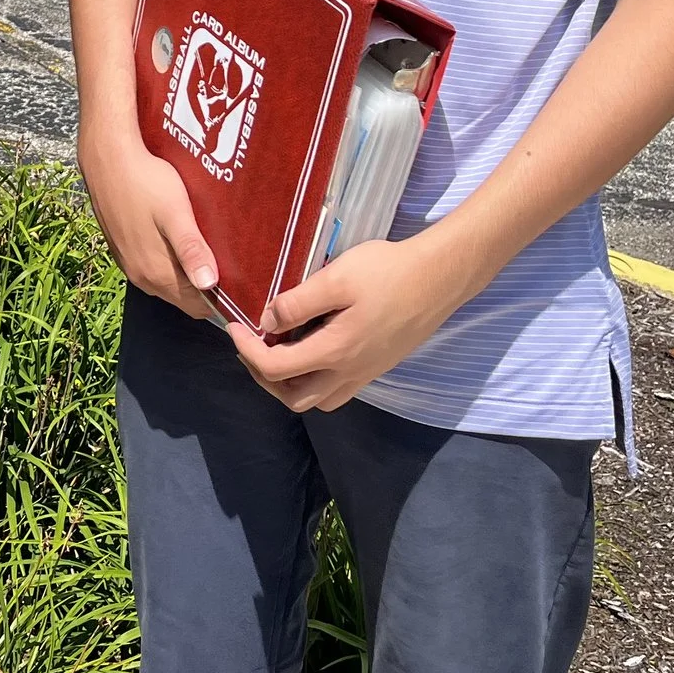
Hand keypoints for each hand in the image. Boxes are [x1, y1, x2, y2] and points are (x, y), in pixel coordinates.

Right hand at [79, 135, 220, 316]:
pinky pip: (152, 268)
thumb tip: (209, 284)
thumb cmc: (145, 181)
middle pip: (183, 297)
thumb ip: (191, 250)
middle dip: (204, 285)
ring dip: (186, 273)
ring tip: (202, 244)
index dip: (219, 297)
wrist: (107, 159)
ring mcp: (129, 264)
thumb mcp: (176, 213)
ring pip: (168, 283)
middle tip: (224, 257)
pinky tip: (175, 237)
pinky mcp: (122, 251)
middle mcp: (141, 277)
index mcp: (157, 273)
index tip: (235, 276)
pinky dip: (168, 262)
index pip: (197, 306)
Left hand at [225, 234, 470, 412]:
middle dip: (263, 377)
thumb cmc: (388, 271)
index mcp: (335, 351)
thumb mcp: (336, 278)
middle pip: (294, 398)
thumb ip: (298, 303)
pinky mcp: (377, 367)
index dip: (246, 350)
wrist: (439, 277)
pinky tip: (310, 350)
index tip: (234, 325)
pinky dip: (314, 380)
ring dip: (289, 384)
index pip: (276, 368)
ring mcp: (365, 373)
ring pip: (317, 400)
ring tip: (276, 352)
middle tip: (250, 346)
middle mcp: (349, 372)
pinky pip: (337, 390)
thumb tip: (267, 322)